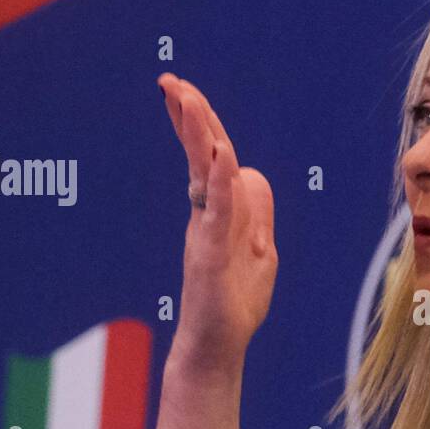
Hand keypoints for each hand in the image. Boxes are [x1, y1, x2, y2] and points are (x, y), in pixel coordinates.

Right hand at [157, 72, 276, 376]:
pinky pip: (218, 208)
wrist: (215, 348)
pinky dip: (222, 179)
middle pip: (204, 156)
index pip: (214, 158)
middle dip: (190, 116)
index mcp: (220, 213)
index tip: (186, 95)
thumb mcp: (259, 252)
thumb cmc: (233, 305)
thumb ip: (256, 213)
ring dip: (199, 133)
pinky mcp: (210, 253)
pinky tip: (222, 153)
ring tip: (185, 94)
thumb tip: (251, 173)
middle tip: (170, 81)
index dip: (203, 128)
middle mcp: (209, 216)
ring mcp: (207, 232)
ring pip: (205, 172)